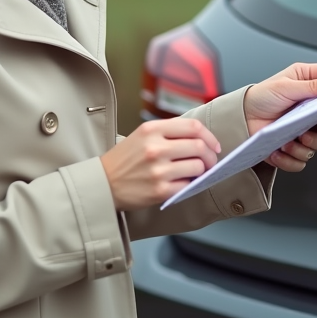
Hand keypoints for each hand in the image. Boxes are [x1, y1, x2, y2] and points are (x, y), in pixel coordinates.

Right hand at [100, 118, 221, 209]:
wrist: (102, 183)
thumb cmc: (125, 159)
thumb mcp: (142, 136)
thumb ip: (168, 133)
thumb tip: (201, 139)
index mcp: (151, 129)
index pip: (193, 126)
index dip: (209, 136)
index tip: (214, 145)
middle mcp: (155, 147)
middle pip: (198, 146)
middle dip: (210, 155)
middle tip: (210, 162)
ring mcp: (158, 170)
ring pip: (197, 166)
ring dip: (203, 171)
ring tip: (197, 173)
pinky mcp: (160, 190)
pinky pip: (188, 185)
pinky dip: (192, 184)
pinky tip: (186, 183)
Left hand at [243, 61, 316, 171]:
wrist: (240, 119)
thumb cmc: (260, 96)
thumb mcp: (285, 85)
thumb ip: (314, 85)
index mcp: (312, 86)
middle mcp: (312, 109)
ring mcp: (306, 130)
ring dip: (311, 143)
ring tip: (296, 137)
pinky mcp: (295, 148)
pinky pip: (303, 159)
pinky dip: (293, 157)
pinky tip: (281, 148)